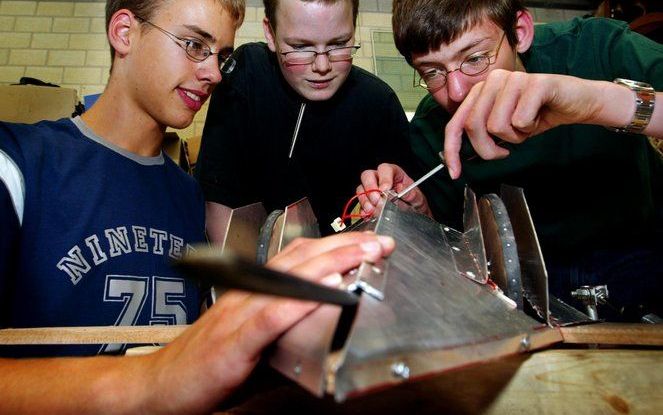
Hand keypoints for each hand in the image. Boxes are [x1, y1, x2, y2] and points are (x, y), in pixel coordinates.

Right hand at [139, 232, 395, 412]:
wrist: (160, 385)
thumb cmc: (206, 362)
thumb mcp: (251, 339)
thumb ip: (285, 327)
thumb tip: (325, 325)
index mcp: (252, 290)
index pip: (298, 257)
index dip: (335, 245)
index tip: (367, 242)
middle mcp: (247, 293)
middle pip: (300, 258)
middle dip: (344, 246)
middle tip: (380, 241)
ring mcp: (240, 314)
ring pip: (291, 279)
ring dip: (332, 262)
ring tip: (365, 254)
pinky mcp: (235, 341)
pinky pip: (272, 314)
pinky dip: (302, 299)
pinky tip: (327, 286)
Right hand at [357, 163, 430, 215]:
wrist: (413, 215)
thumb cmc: (414, 203)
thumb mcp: (418, 198)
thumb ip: (411, 193)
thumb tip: (402, 188)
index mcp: (394, 174)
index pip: (385, 169)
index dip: (384, 178)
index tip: (385, 190)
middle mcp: (380, 179)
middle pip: (367, 176)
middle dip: (370, 189)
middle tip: (377, 201)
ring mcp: (372, 190)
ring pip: (361, 189)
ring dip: (365, 201)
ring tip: (373, 210)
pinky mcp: (368, 202)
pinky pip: (360, 203)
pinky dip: (363, 210)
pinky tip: (369, 215)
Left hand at [444, 70, 618, 178]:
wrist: (578, 103)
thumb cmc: (538, 115)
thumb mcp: (503, 127)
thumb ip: (481, 134)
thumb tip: (457, 158)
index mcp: (482, 89)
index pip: (456, 122)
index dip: (452, 150)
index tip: (454, 172)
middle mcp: (494, 79)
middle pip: (474, 126)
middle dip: (489, 149)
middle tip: (506, 150)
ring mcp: (514, 78)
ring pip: (497, 125)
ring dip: (515, 136)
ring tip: (527, 126)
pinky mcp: (536, 83)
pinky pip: (520, 120)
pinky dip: (530, 128)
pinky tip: (538, 117)